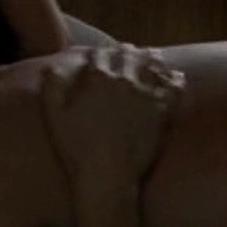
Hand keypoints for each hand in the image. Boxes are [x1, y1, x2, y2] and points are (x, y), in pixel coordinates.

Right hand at [40, 45, 184, 185]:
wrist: (107, 176)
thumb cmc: (77, 149)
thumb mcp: (54, 118)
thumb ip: (51, 88)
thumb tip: (50, 68)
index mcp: (98, 78)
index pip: (100, 54)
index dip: (98, 52)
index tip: (98, 53)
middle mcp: (125, 80)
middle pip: (128, 55)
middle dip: (125, 51)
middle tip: (126, 50)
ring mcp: (147, 94)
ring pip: (153, 65)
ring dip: (150, 58)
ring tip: (151, 55)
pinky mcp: (164, 111)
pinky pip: (175, 87)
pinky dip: (175, 78)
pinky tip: (175, 76)